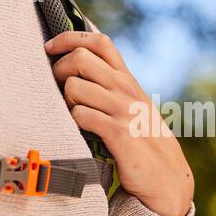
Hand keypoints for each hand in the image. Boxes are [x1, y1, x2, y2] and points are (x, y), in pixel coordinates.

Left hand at [46, 30, 193, 215]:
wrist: (166, 177)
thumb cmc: (141, 139)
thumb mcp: (130, 104)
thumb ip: (109, 84)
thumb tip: (74, 65)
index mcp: (126, 78)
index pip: (99, 41)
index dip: (69, 38)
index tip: (49, 48)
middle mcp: (125, 88)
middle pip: (80, 58)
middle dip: (58, 70)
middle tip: (56, 88)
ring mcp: (123, 109)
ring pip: (74, 87)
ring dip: (65, 101)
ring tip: (72, 115)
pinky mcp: (118, 132)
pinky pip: (80, 115)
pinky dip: (73, 122)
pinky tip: (79, 132)